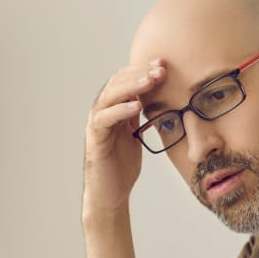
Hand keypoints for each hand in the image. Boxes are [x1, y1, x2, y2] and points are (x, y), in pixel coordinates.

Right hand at [83, 59, 166, 215]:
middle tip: (160, 68)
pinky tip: (136, 105)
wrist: (110, 193)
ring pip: (110, 96)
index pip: (126, 80)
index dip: (143, 69)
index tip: (163, 63)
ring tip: (151, 80)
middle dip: (140, 73)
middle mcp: (103, 112)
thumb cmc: (122, 165)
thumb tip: (157, 97)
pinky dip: (120, 110)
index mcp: (114, 108)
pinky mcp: (95, 139)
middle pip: (118, 83)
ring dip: (132, 86)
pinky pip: (104, 119)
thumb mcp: (135, 133)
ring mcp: (97, 124)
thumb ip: (139, 115)